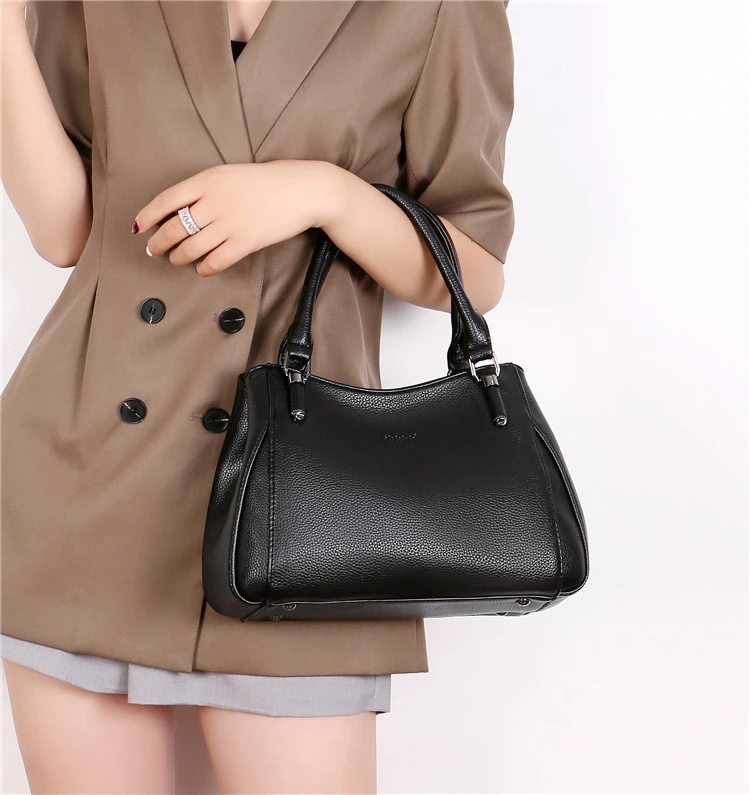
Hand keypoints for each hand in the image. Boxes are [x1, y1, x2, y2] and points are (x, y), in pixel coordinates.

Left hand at [132, 159, 342, 276]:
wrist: (303, 190)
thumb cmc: (267, 183)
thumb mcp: (231, 174)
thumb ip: (205, 189)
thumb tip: (179, 211)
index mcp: (209, 179)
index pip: (167, 199)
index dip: (148, 215)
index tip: (139, 227)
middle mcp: (216, 201)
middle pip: (175, 228)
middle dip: (159, 242)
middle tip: (154, 250)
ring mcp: (231, 223)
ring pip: (192, 247)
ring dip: (179, 257)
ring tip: (177, 259)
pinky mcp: (246, 242)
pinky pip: (215, 261)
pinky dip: (203, 268)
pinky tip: (201, 268)